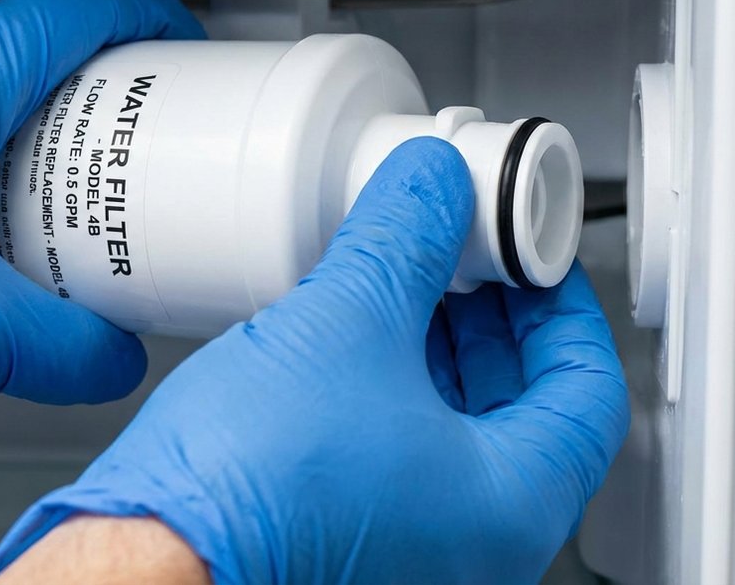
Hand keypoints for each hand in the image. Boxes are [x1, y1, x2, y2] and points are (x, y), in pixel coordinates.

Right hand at [0, 138, 629, 583]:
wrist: (145, 561)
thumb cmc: (244, 494)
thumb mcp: (345, 327)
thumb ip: (405, 239)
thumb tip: (434, 187)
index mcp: (508, 509)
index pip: (588, 394)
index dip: (565, 308)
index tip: (535, 260)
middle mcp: (472, 548)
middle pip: (526, 414)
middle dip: (495, 323)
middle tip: (464, 259)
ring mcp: (412, 555)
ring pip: (459, 438)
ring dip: (439, 353)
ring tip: (399, 285)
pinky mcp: (351, 546)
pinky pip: (401, 459)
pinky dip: (392, 393)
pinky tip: (348, 344)